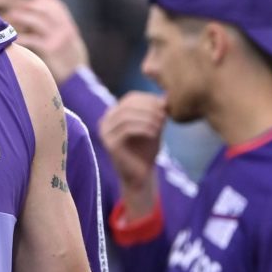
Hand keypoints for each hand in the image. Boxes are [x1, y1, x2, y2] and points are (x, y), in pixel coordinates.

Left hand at [5, 0, 88, 82]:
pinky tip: (13, 37)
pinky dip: (21, 36)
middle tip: (17, 6)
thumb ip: (64, 30)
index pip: (58, 6)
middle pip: (45, 10)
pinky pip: (32, 39)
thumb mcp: (73, 44)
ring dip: (22, 16)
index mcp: (70, 28)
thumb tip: (55, 23)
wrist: (79, 83)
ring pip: (37, 20)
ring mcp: (57, 39)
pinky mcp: (50, 50)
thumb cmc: (72, 64)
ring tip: (11, 16)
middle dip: (30, 5)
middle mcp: (65, 30)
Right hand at [99, 91, 165, 217]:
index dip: (148, 99)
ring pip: (127, 116)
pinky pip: (126, 129)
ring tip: (161, 125)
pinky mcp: (109, 143)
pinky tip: (154, 133)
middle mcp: (105, 120)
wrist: (141, 175)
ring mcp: (105, 132)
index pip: (130, 98)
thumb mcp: (153, 126)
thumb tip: (167, 95)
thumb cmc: (147, 150)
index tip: (165, 105)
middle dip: (148, 107)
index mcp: (114, 114)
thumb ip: (156, 112)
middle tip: (164, 114)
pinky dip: (143, 128)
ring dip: (147, 118)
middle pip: (128, 104)